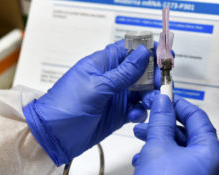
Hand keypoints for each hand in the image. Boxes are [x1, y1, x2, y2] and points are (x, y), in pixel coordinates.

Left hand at [23, 40, 152, 165]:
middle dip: (152, 76)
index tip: (163, 55)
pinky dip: (140, 111)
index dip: (147, 50)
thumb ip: (124, 72)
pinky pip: (137, 108)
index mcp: (103, 64)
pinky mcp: (119, 113)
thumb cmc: (67, 105)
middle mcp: (112, 78)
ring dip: (150, 95)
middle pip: (140, 70)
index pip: (128, 49)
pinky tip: (134, 115)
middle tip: (159, 83)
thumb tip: (143, 52)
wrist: (55, 136)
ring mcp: (116, 96)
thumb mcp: (98, 86)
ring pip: (142, 90)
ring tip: (149, 102)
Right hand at [133, 95, 218, 174]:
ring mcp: (198, 174)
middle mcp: (209, 163)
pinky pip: (175, 163)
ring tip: (139, 135)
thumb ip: (161, 121)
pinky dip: (159, 157)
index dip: (178, 104)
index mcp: (209, 151)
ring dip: (158, 140)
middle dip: (163, 123)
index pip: (197, 116)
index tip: (163, 97)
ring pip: (178, 148)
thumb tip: (162, 101)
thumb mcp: (158, 148)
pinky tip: (142, 159)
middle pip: (187, 132)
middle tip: (148, 115)